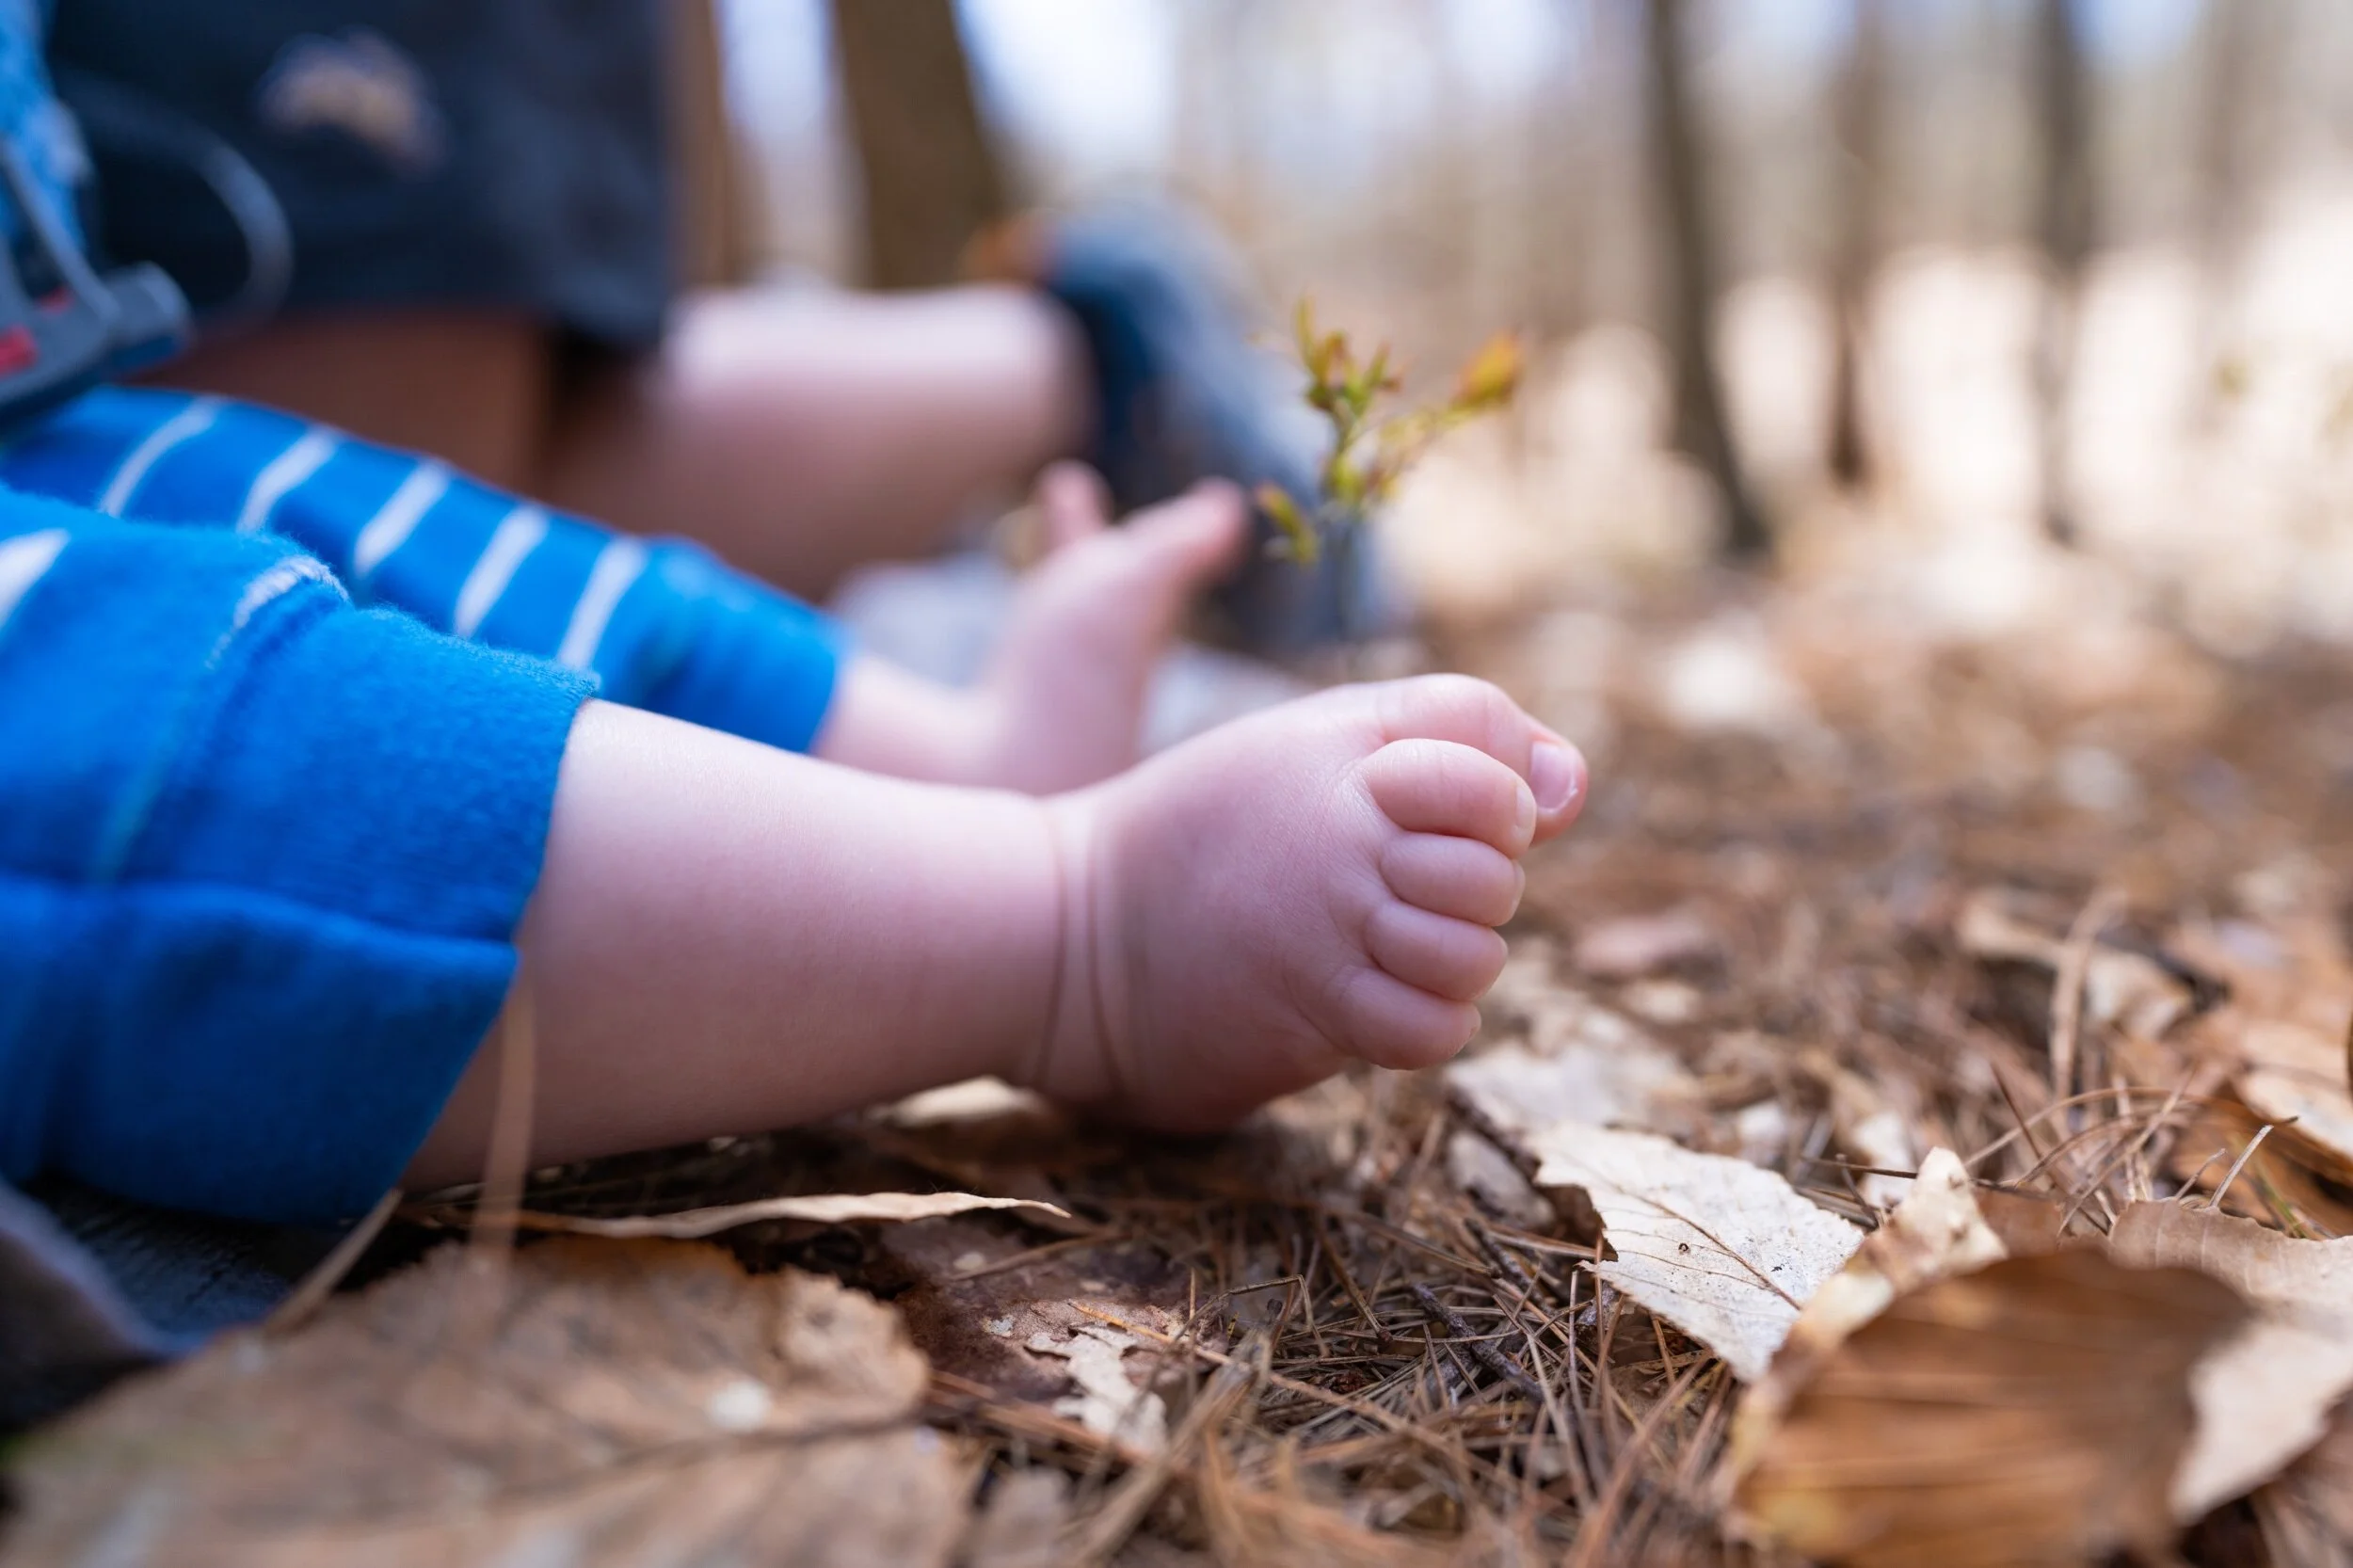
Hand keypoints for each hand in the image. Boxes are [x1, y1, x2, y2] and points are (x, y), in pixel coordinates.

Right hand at [1020, 674, 1585, 1126]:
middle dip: (1474, 884)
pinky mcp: (1316, 1015)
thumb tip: (1571, 788)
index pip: (1496, 764)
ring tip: (1383, 945)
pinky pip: (1435, 1029)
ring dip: (1449, 958)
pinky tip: (1372, 1002)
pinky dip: (1424, 1024)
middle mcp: (1346, 838)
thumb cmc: (1201, 829)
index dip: (1495, 798)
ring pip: (1476, 951)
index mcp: (1346, 756)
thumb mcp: (1309, 742)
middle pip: (1499, 864)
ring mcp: (1330, 929)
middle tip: (1399, 888)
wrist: (1068, 934)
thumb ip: (1446, 739)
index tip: (1442, 816)